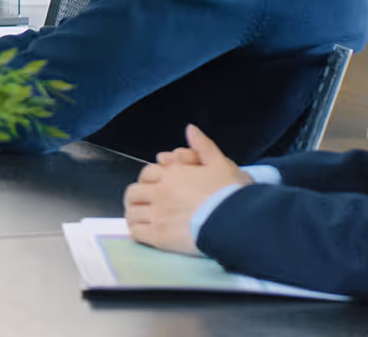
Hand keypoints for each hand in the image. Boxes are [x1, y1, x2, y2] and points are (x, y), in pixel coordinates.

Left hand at [123, 125, 251, 255]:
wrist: (236, 220)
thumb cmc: (230, 192)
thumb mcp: (221, 164)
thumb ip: (204, 147)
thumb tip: (190, 129)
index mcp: (172, 174)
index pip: (147, 173)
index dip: (148, 179)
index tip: (154, 185)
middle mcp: (160, 192)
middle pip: (133, 193)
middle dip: (137, 197)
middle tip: (144, 203)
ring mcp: (158, 215)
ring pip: (132, 213)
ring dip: (134, 214)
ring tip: (141, 218)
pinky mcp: (159, 237)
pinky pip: (136, 233)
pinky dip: (136, 231)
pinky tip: (142, 232)